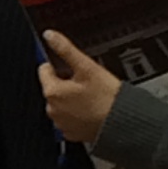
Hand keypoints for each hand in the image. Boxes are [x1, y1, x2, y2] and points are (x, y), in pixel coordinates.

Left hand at [38, 31, 122, 147]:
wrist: (123, 123)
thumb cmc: (107, 98)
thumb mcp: (87, 67)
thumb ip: (65, 49)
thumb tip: (50, 36)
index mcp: (52, 92)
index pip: (44, 69)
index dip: (60, 65)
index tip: (74, 68)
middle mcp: (53, 109)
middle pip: (53, 86)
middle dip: (67, 82)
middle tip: (86, 83)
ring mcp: (61, 123)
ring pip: (62, 102)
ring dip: (72, 97)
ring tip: (91, 96)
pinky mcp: (71, 132)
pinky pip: (70, 117)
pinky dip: (78, 112)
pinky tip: (91, 108)